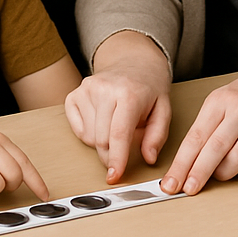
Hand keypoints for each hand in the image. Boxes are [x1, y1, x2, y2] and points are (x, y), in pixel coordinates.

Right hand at [64, 32, 172, 183]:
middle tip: (122, 152)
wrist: (133, 61)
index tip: (114, 175)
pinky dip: (90, 134)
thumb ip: (157, 136)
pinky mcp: (74, 94)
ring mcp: (86, 90)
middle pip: (101, 140)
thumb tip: (148, 157)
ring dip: (102, 142)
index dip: (117, 158)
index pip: (119, 133)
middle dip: (111, 155)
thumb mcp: (163, 110)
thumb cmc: (148, 87)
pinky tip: (102, 122)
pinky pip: (78, 130)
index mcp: (129, 94)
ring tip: (116, 125)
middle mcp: (104, 89)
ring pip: (89, 138)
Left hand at [160, 67, 237, 195]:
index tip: (172, 182)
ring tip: (220, 172)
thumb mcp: (218, 102)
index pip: (196, 136)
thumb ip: (203, 129)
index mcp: (221, 99)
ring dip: (224, 173)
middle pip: (216, 148)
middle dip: (199, 173)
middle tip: (188, 188)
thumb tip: (186, 166)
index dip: (182, 163)